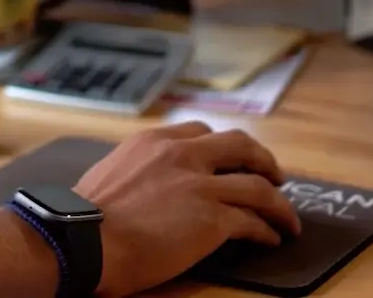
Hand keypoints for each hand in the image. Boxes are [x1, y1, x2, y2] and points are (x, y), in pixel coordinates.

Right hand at [74, 121, 300, 296]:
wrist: (86, 240)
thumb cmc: (85, 215)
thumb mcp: (111, 172)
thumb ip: (137, 169)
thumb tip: (147, 183)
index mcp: (153, 142)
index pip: (200, 132)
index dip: (224, 146)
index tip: (232, 158)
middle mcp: (182, 155)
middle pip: (240, 146)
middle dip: (263, 160)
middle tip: (274, 176)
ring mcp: (200, 186)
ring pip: (257, 186)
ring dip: (279, 202)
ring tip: (287, 217)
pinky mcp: (213, 220)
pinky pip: (253, 222)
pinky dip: (268, 230)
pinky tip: (271, 238)